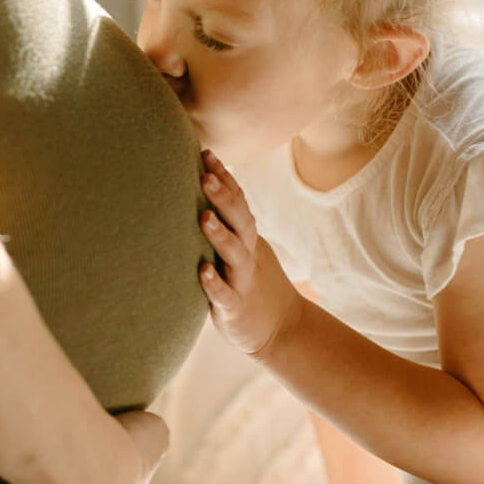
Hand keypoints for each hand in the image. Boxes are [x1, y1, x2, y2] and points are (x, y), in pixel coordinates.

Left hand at [198, 151, 291, 356]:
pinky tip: (201, 272)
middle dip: (224, 197)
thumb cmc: (251, 281)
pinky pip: (225, 295)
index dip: (225, 178)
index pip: (239, 202)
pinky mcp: (235, 308)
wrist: (282, 330)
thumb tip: (202, 187)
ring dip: (220, 235)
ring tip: (203, 217)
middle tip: (205, 174)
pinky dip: (214, 284)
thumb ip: (227, 223)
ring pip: (235, 255)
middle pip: (240, 221)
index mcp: (247, 238)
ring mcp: (243, 281)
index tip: (205, 153)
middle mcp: (248, 255)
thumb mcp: (243, 249)